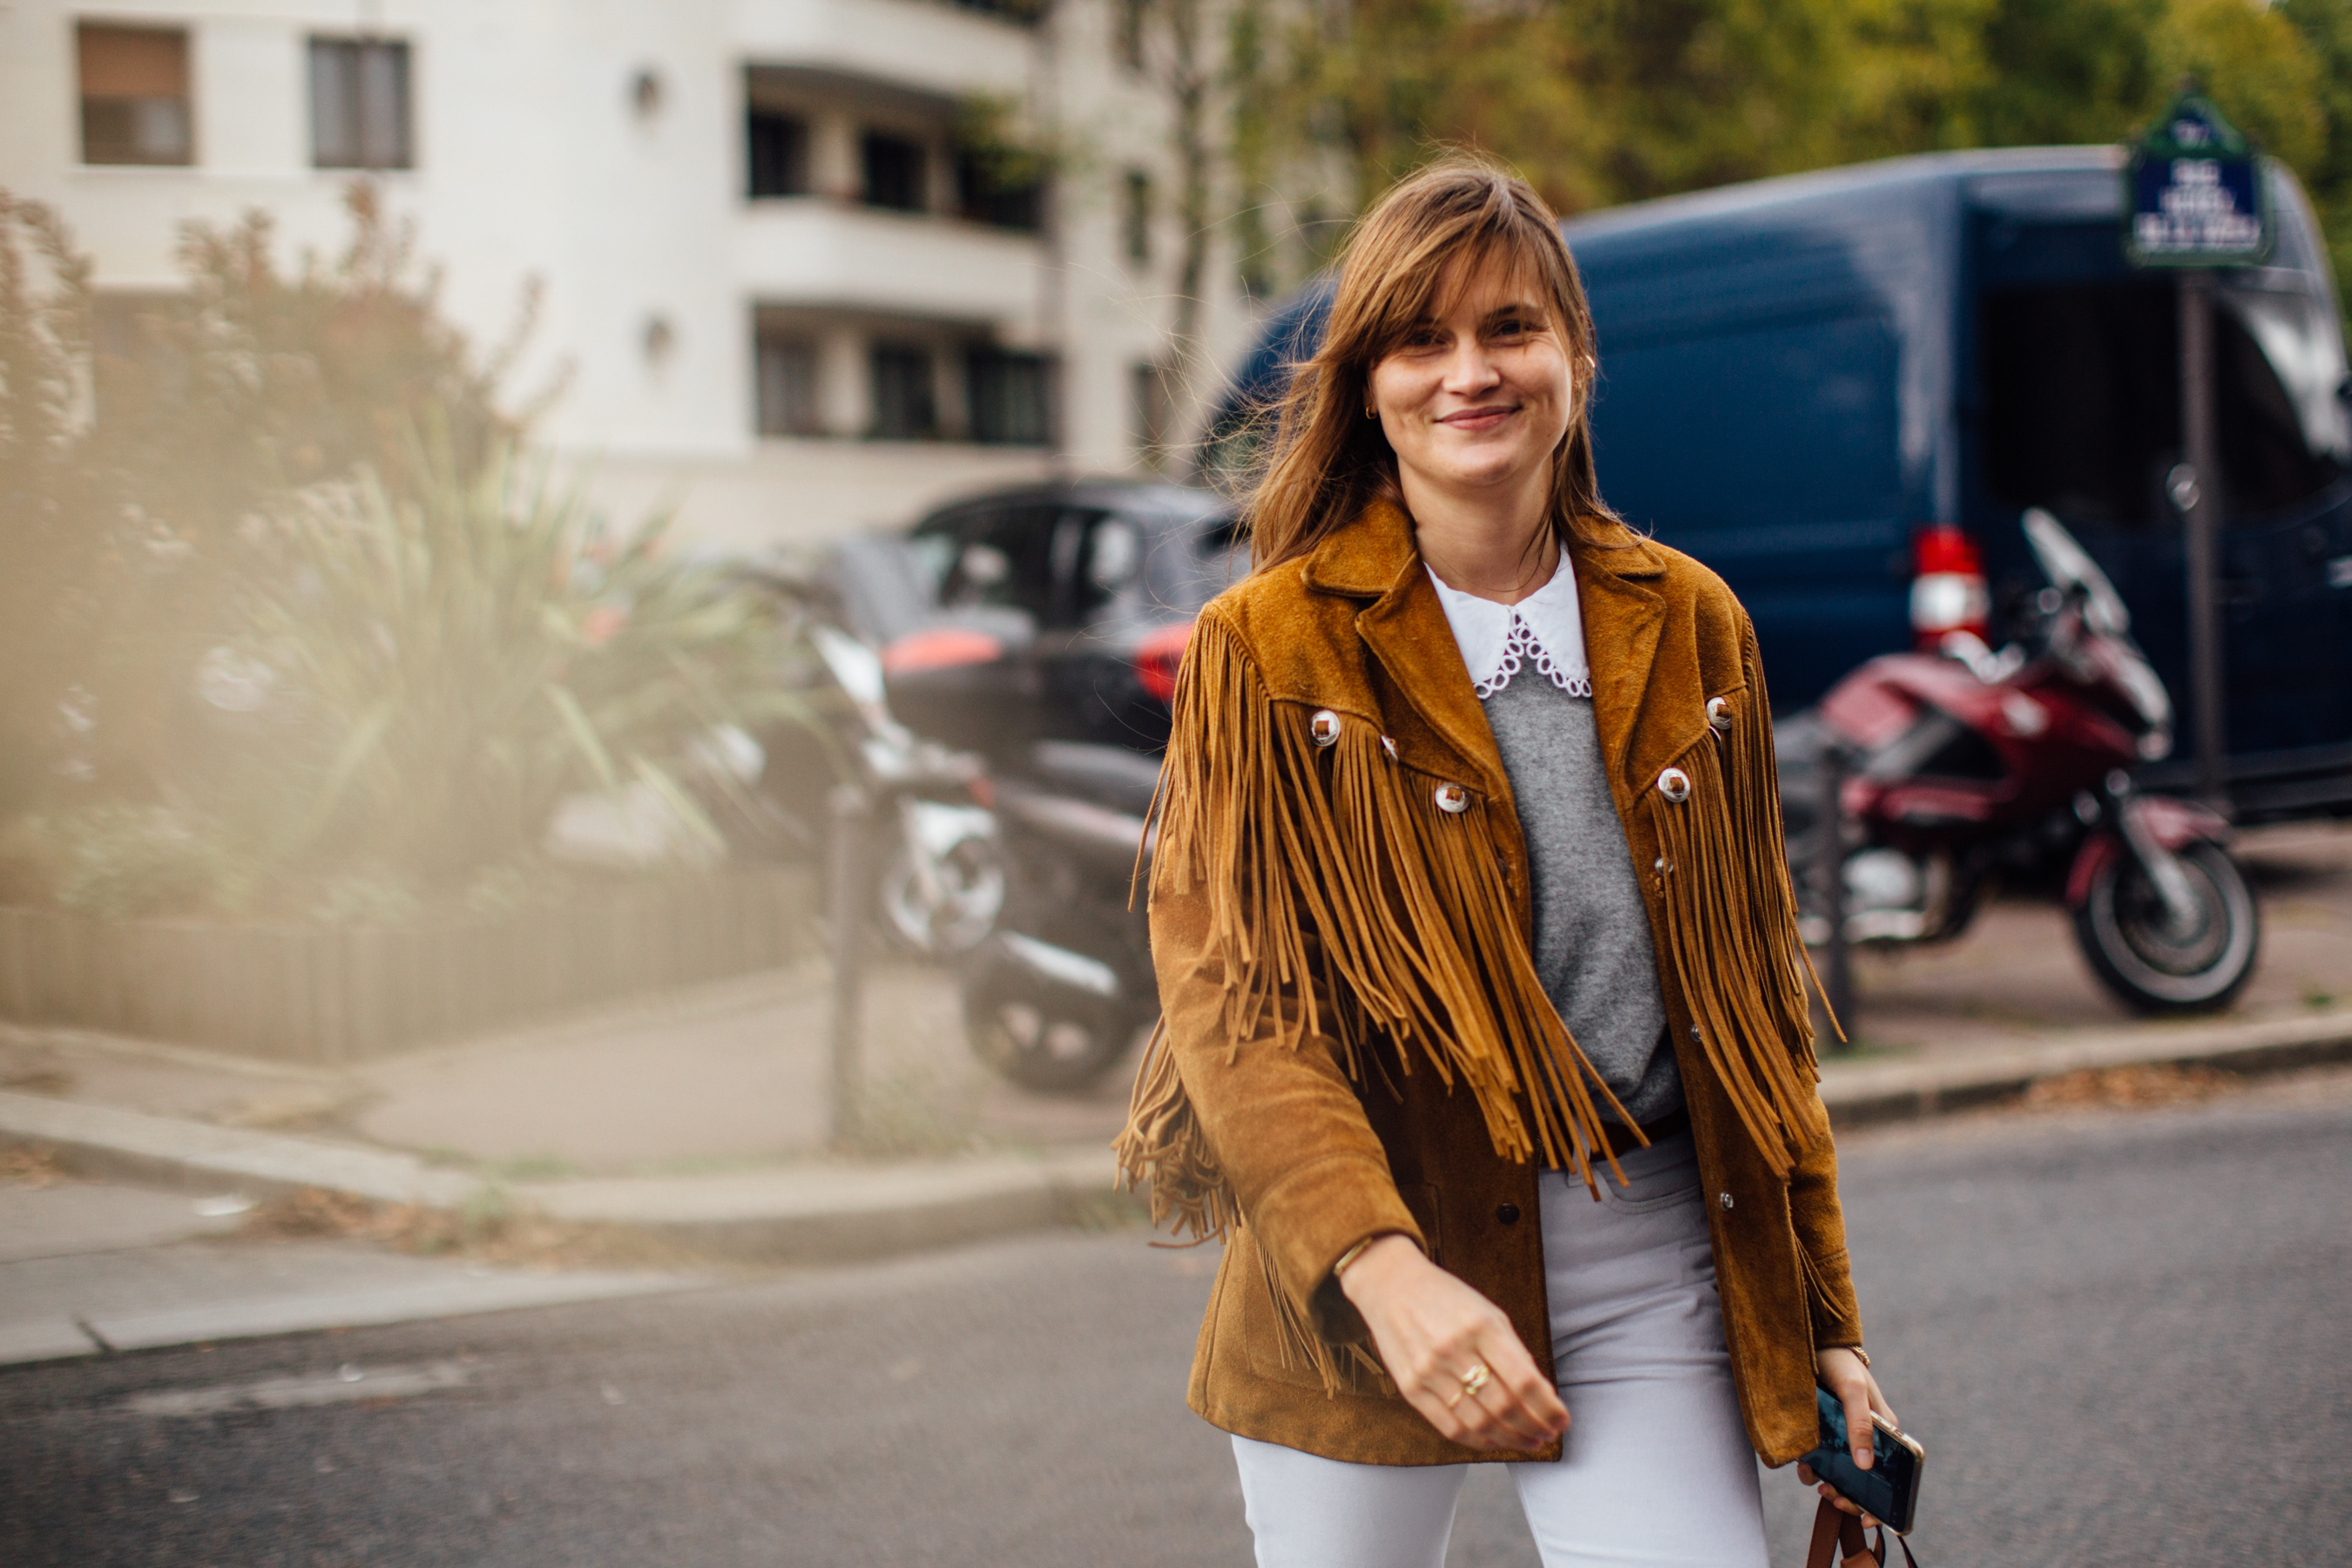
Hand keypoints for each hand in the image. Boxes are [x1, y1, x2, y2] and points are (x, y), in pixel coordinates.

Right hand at [1337, 1235, 1568, 1452]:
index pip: (1524, 1381)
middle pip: (1504, 1406)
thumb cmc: (1447, 1298)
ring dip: (1510, 1439)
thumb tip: (1541, 1396)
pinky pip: (1450, 1427)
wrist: (1391, 1285)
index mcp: (1481, 1326)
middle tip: (1548, 1435)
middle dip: (1533, 1427)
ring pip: (1479, 1423)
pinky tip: (1495, 1440)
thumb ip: (1513, 1352)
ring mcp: (1429, 1371)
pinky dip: (1478, 1441)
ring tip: (1528, 1441)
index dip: (1548, 1408)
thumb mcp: (1487, 1312)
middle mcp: (1455, 1350)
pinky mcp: (1410, 1388)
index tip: (1562, 1420)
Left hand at [1797, 1346, 1897, 1526]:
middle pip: (1862, 1481)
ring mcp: (1838, 1438)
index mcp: (1883, 1430)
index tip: (1870, 1517)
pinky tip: (1805, 1467)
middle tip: (1834, 1497)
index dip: (1882, 1500)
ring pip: (1837, 1475)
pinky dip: (1811, 1470)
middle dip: (1850, 1497)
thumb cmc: (1840, 1364)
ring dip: (1829, 1486)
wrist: (1807, 1343)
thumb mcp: (1853, 1391)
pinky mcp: (1817, 1435)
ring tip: (1820, 1485)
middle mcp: (1862, 1437)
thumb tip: (1865, 1466)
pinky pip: (1816, 1461)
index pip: (1891, 1473)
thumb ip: (1860, 1425)